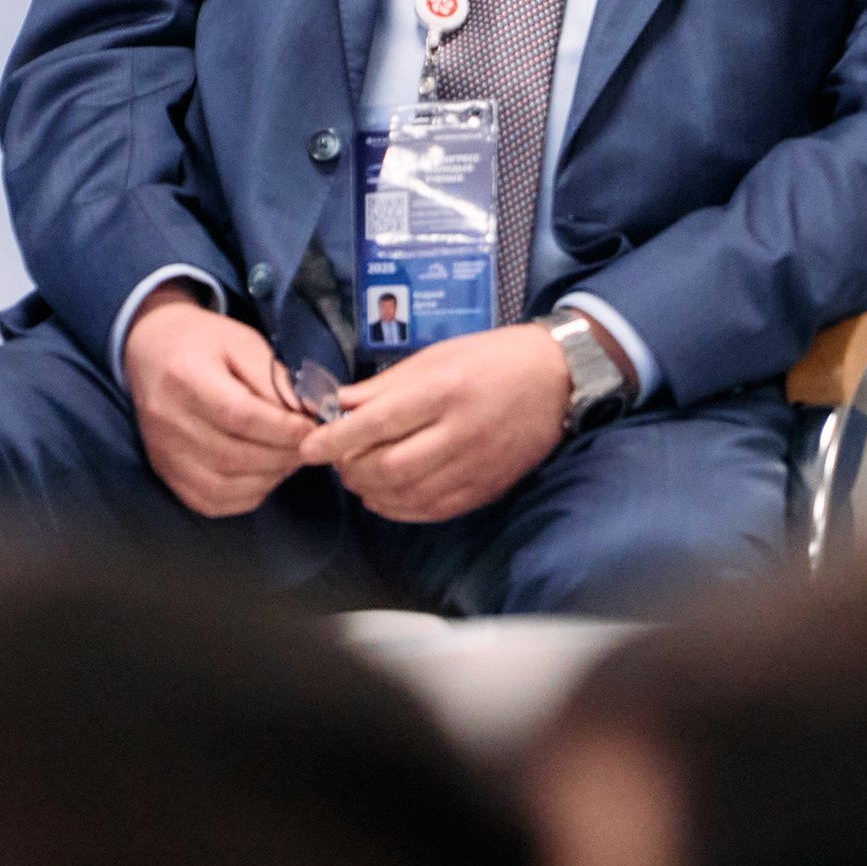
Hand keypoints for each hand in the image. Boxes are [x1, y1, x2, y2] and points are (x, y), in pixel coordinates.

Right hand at [122, 284, 313, 517]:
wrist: (150, 351)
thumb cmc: (202, 343)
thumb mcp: (242, 341)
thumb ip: (275, 379)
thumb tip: (307, 414)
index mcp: (185, 377)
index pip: (239, 416)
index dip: (282, 428)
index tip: (311, 426)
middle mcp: (168, 421)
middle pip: (233, 455)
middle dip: (282, 455)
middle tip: (310, 445)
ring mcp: (164, 453)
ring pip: (224, 486)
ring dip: (269, 478)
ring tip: (290, 457)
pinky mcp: (166, 474)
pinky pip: (212, 501)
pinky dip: (246, 495)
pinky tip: (265, 474)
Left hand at [299, 323, 570, 522]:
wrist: (557, 378)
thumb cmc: (493, 358)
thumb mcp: (437, 356)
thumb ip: (385, 386)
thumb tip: (340, 404)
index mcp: (443, 390)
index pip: (376, 424)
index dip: (336, 440)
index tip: (309, 448)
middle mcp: (459, 431)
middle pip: (389, 467)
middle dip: (352, 469)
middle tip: (337, 460)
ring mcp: (475, 464)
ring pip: (408, 494)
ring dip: (371, 492)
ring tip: (358, 477)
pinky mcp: (487, 487)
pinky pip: (434, 509)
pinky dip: (401, 509)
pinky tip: (385, 497)